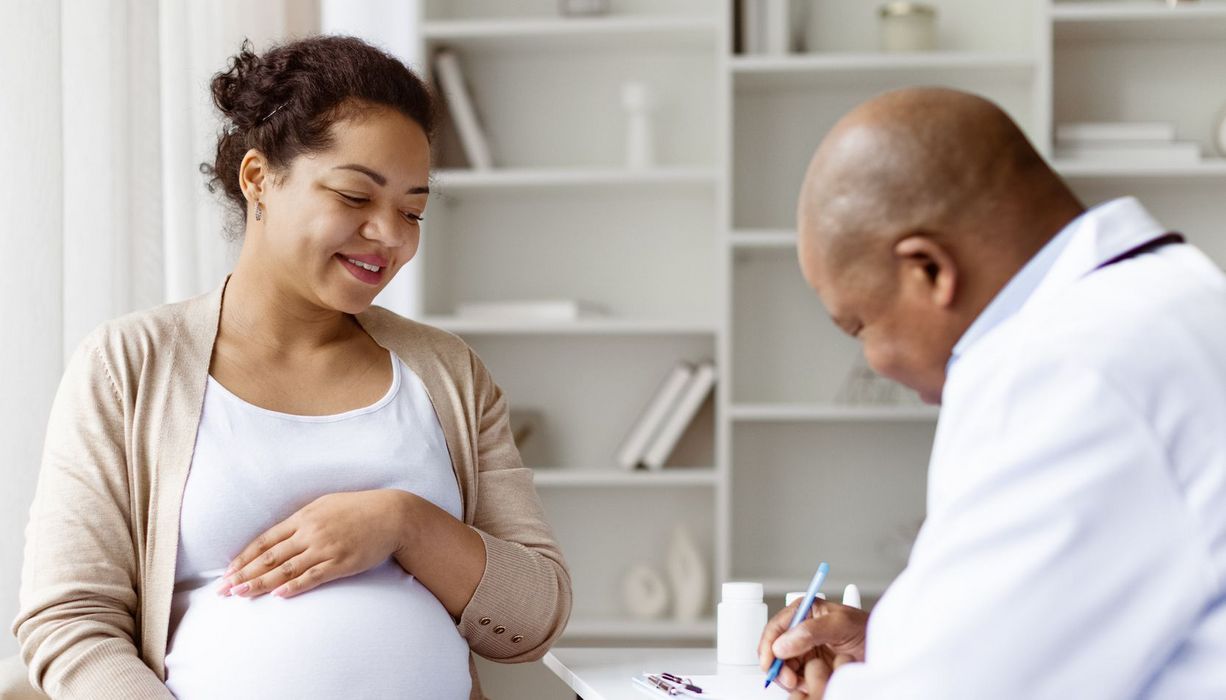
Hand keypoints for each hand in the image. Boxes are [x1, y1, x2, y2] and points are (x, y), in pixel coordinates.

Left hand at [216, 489, 408, 598]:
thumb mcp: (326, 505)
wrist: (392, 515)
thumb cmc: (359, 509)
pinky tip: (278, 594)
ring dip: (261, 583)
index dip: (244, 557)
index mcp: (304, 517)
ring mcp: (326, 548)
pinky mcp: (341, 562)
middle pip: (270, 557)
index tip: (227, 571)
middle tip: (224, 589)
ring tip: (241, 594)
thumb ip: (302, 520)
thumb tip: (280, 536)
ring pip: (286, 569)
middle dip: (244, 573)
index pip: (266, 540)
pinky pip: (313, 576)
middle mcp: (310, 532)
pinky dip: (295, 586)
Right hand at [759, 598, 868, 697]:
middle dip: (778, 665)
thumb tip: (782, 644)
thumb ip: (810, 630)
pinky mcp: (812, 667)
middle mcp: (802, 629)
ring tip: (801, 682)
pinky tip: (808, 684)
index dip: (768, 645)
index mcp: (805, 611)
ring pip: (783, 665)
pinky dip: (798, 684)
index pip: (776, 627)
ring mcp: (806, 649)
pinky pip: (796, 677)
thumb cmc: (868, 630)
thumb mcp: (841, 624)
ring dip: (788, 676)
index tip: (769, 662)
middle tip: (789, 678)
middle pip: (775, 648)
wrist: (886, 650)